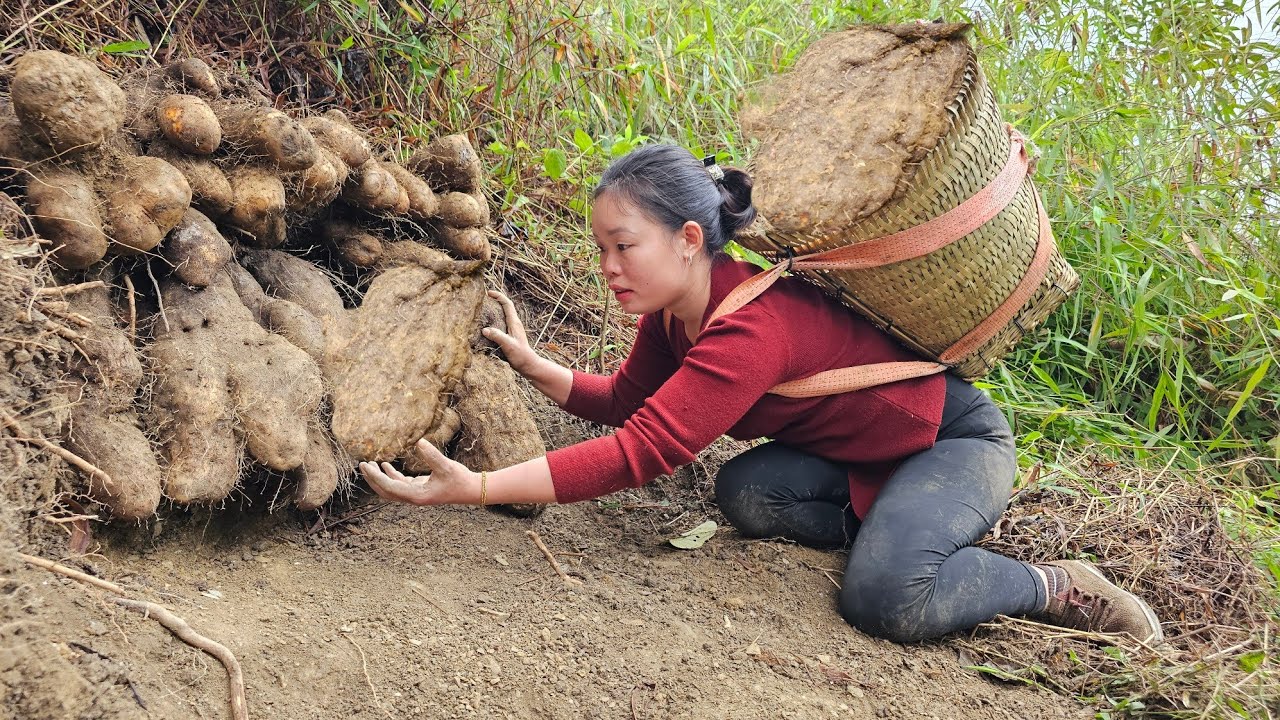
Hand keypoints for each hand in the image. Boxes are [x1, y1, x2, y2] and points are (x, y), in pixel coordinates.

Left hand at [357, 439, 478, 505]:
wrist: (471, 490)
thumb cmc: (460, 479)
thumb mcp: (446, 466)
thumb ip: (432, 455)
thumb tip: (419, 442)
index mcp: (417, 495)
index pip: (390, 487)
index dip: (375, 477)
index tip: (364, 466)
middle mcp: (414, 498)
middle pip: (385, 492)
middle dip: (373, 479)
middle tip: (362, 465)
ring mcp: (416, 494)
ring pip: (391, 489)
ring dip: (380, 478)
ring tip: (370, 464)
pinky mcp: (420, 489)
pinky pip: (400, 484)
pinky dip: (391, 476)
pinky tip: (386, 465)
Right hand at [482, 290, 539, 374]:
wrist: (528, 365)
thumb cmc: (521, 356)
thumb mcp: (509, 345)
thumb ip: (498, 336)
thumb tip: (485, 329)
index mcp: (514, 323)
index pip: (507, 304)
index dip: (498, 296)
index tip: (488, 293)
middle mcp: (514, 324)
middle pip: (505, 307)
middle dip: (495, 300)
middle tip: (483, 299)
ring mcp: (512, 330)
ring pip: (503, 315)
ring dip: (494, 310)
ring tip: (482, 310)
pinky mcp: (510, 336)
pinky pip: (500, 324)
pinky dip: (493, 321)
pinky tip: (486, 326)